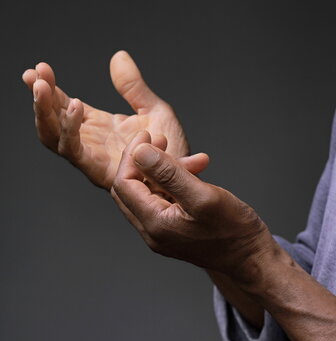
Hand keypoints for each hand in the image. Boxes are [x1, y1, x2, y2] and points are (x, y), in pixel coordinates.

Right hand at [22, 51, 204, 189]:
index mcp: (98, 128)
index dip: (49, 89)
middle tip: (34, 74)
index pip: (63, 107)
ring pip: (53, 137)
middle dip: (40, 98)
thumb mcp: (153, 109)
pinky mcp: (98, 169)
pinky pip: (74, 150)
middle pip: (51, 122)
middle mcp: (90, 143)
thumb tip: (119, 56)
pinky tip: (74, 105)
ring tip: (41, 86)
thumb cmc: (170, 147)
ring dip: (43, 112)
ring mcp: (92, 157)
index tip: (39, 68)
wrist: (184, 172)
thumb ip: (133, 86)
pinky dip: (68, 129)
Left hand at [111, 131, 279, 279]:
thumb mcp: (203, 196)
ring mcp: (163, 232)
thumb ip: (169, 173)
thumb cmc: (234, 231)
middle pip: (132, 188)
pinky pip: (166, 200)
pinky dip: (177, 182)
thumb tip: (140, 152)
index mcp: (155, 224)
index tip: (148, 135)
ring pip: (151, 192)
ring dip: (167, 170)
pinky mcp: (175, 229)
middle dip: (146, 161)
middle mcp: (153, 231)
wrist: (252, 258)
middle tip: (162, 141)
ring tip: (197, 160)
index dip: (133, 156)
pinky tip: (197, 172)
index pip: (124, 184)